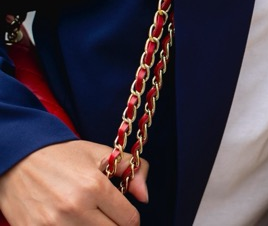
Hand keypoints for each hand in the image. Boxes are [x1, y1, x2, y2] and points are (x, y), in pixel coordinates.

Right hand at [0, 140, 147, 224]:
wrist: (17, 160)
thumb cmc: (61, 156)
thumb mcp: (100, 153)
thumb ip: (131, 169)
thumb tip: (144, 196)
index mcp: (95, 187)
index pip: (129, 220)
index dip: (130, 219)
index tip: (124, 216)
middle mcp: (75, 208)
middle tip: (107, 217)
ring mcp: (53, 224)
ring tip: (89, 219)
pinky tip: (71, 223)